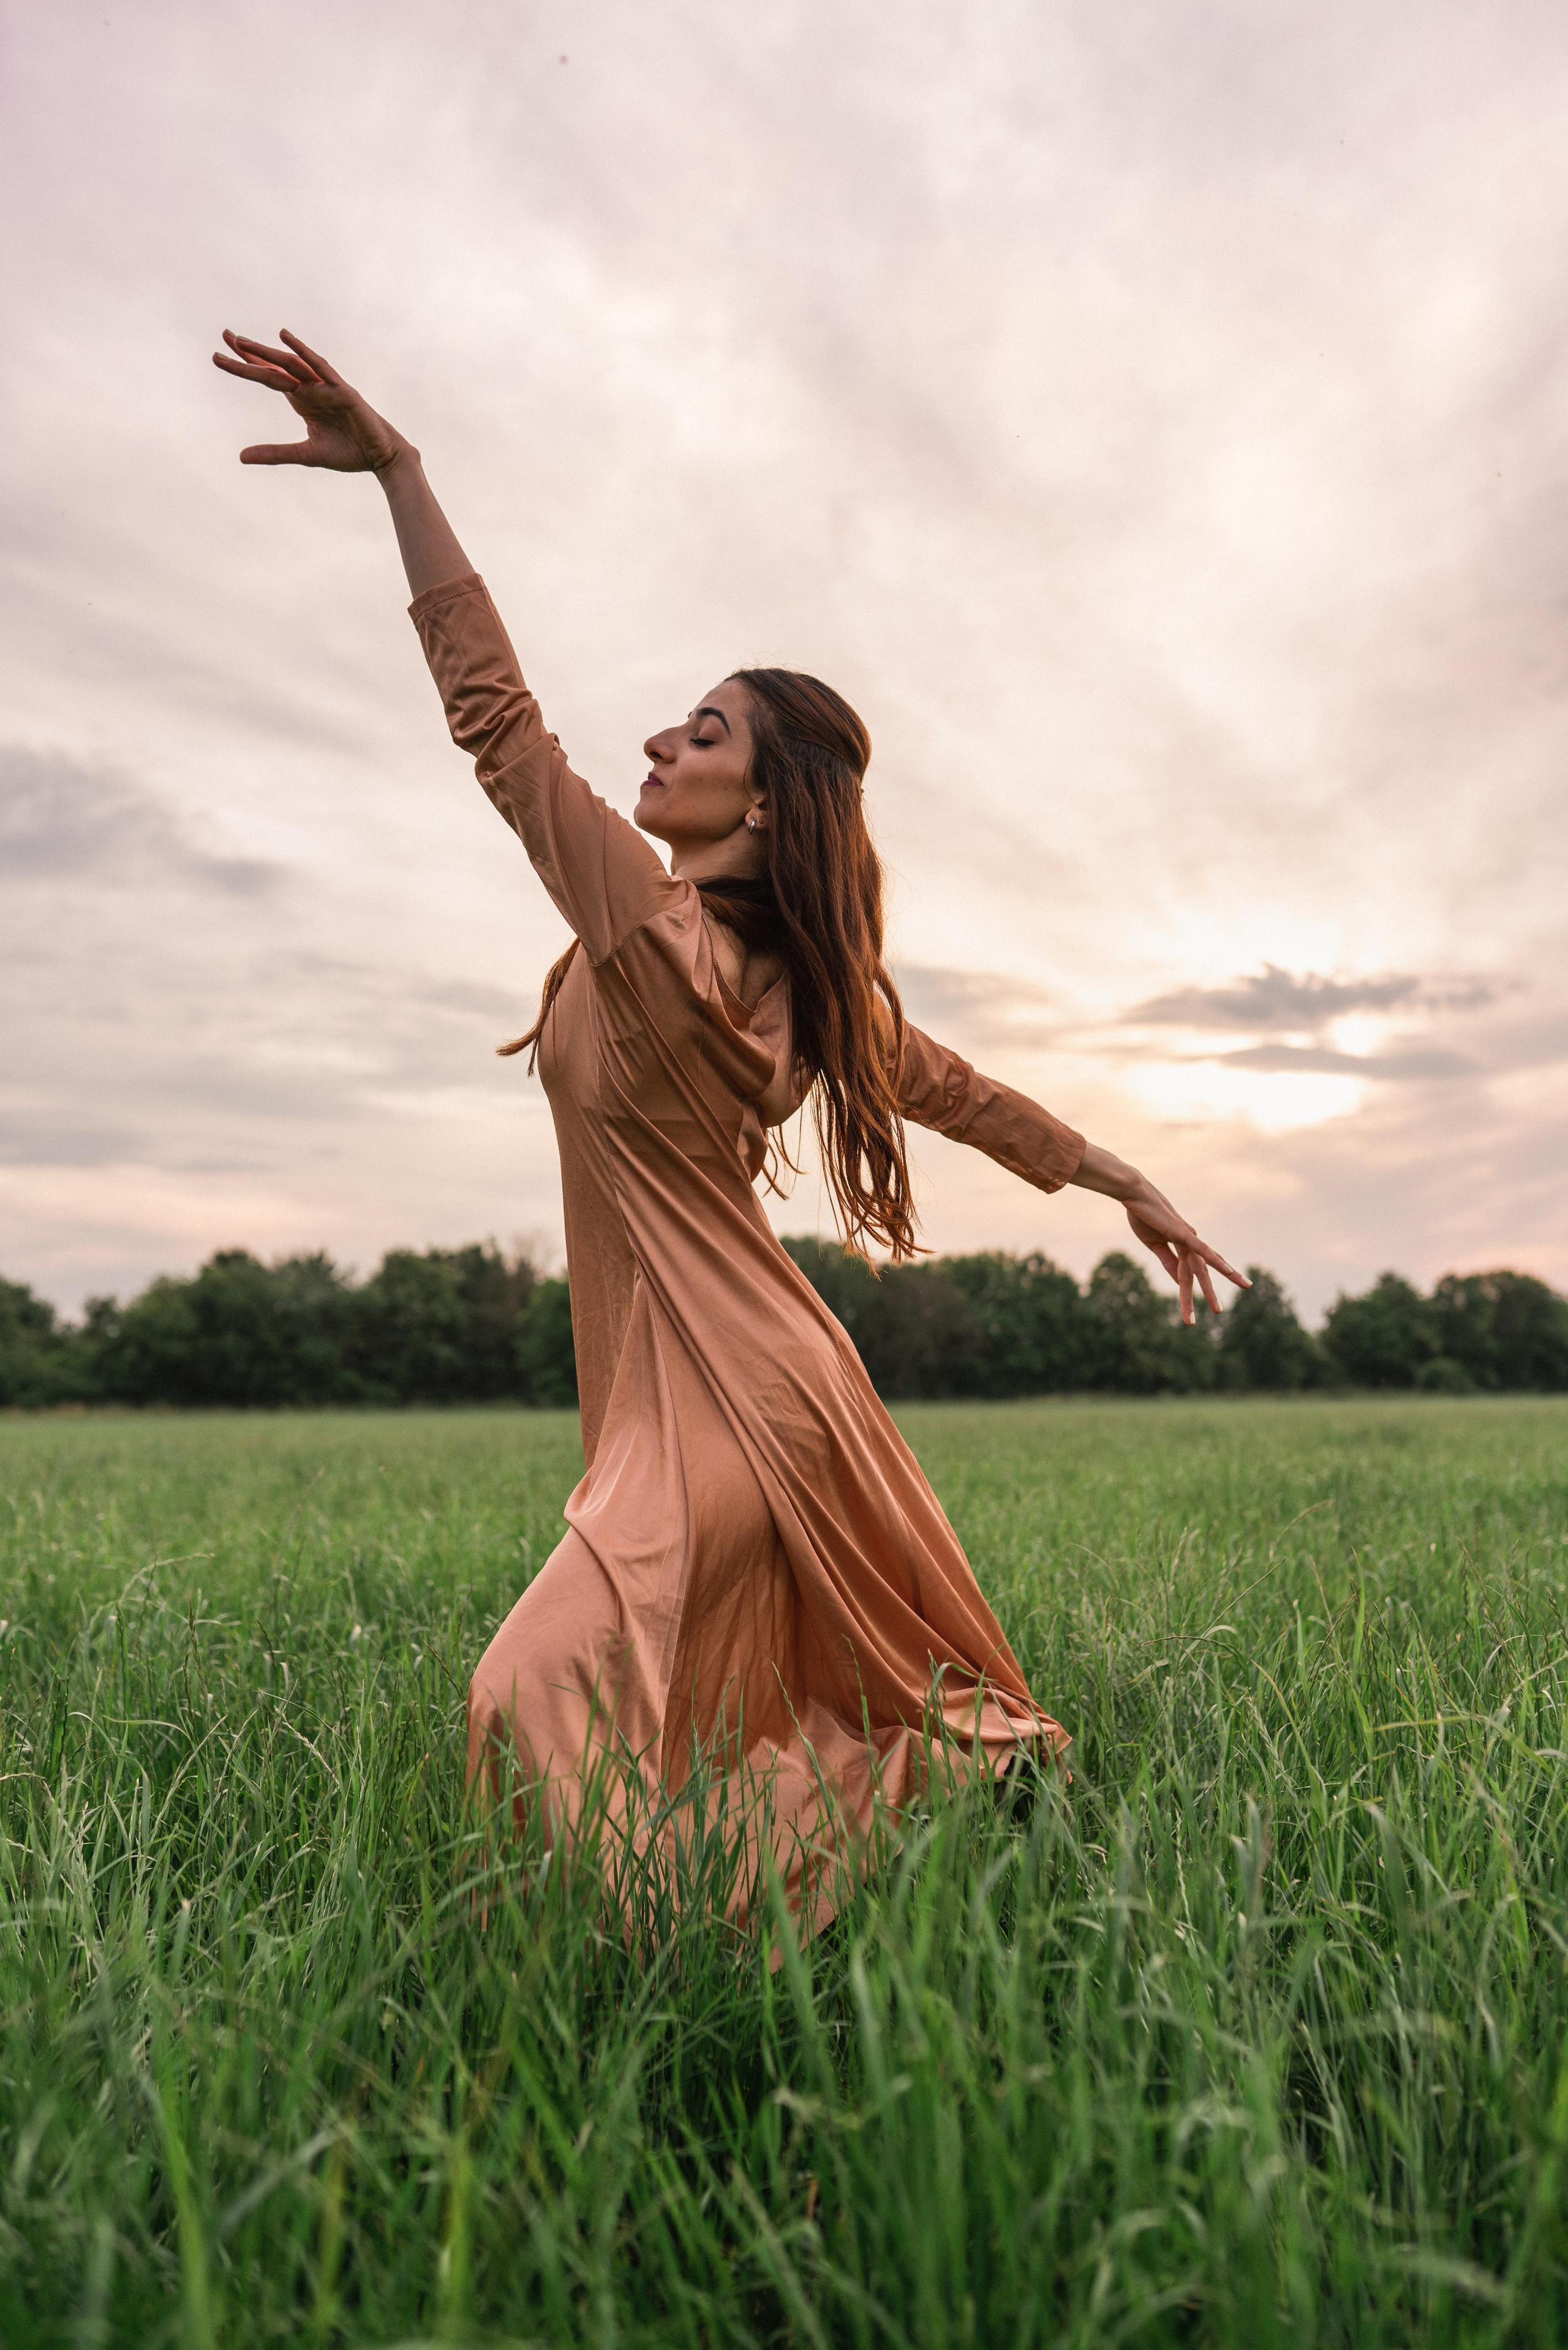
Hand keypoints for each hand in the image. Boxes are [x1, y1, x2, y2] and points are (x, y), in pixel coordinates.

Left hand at [212, 328, 406, 471]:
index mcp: (302, 400)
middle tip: (223, 337)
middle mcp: (311, 388)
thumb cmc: (349, 452)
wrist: (381, 458)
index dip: (246, 365)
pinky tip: (285, 338)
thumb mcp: (305, 455)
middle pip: (274, 366)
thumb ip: (274, 453)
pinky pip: (320, 368)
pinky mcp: (342, 391)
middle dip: (249, 352)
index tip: (221, 354)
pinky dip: (303, 352)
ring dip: (267, 352)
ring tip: (242, 342)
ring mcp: (326, 387)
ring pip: (291, 365)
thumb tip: (241, 457)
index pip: (268, 377)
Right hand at [1123, 1182, 1248, 1324]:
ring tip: (1217, 1310)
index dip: (1193, 1289)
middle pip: (1201, 1272)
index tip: (1194, 1308)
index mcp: (1182, 1245)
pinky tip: (1228, 1271)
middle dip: (1209, 1293)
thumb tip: (1178, 1281)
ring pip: (1200, 1269)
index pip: (1190, 1271)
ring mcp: (1188, 1238)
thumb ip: (1168, 1262)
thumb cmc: (1143, 1216)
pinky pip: (1202, 1250)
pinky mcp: (1183, 1233)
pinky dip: (1215, 1261)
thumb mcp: (1155, 1245)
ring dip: (1208, 1290)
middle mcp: (1190, 1242)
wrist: (1135, 1196)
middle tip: (1218, 1311)